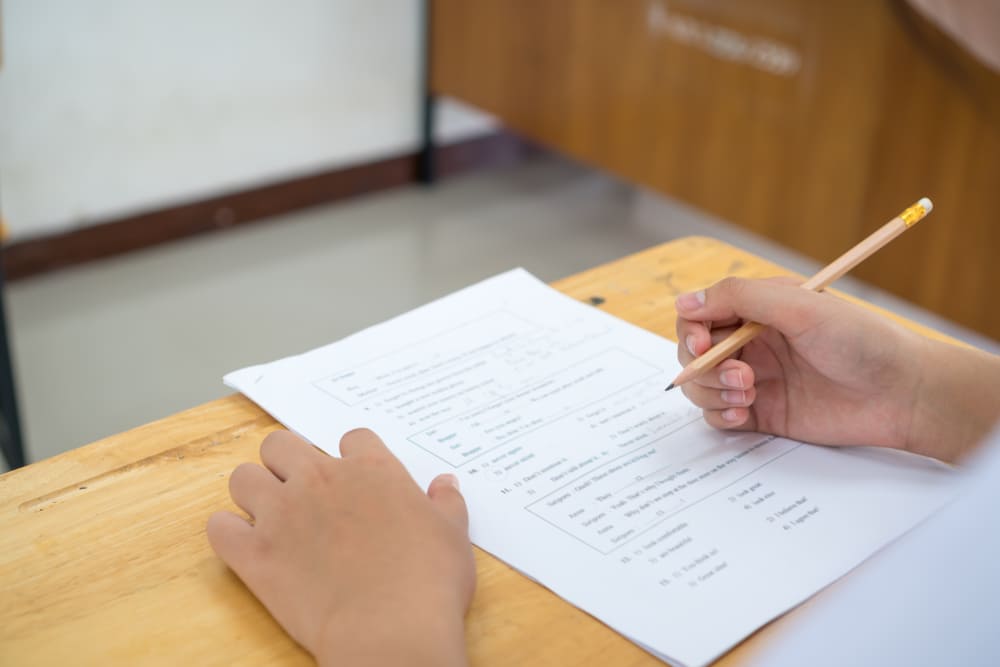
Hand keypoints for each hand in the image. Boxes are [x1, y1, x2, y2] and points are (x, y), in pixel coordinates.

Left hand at [206, 428, 473, 666]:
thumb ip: (446, 503)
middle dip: (286, 461)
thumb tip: (446, 485)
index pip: (352, 438)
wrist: (391, 629)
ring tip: (269, 516)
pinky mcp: (255, 554)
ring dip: (253, 492)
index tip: (357, 479)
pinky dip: (227, 533)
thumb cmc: (428, 582)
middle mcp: (321, 481)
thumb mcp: (452, 535)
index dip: (353, 456)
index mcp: (371, 470)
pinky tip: (245, 546)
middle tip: (300, 489)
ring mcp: (283, 514)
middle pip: (281, 443)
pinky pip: (218, 528)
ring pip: (243, 477)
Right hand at [674, 277, 999, 461]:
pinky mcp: (763, 414)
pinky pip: (719, 416)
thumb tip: (683, 302)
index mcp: (758, 310)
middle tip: (739, 375)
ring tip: (747, 394)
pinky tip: (745, 413)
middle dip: (704, 366)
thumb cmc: (861, 341)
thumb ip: (738, 298)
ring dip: (712, 392)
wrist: (902, 393)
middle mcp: (752, 343)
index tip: (702, 345)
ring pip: (702, 386)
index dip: (692, 330)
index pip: (701, 315)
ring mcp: (756, 379)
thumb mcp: (799, 305)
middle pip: (694, 353)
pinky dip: (720, 416)